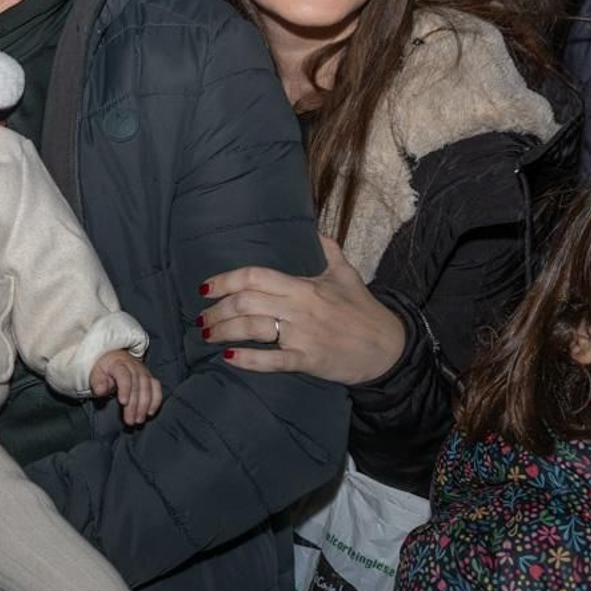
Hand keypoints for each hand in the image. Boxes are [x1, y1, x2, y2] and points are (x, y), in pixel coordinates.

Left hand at [89, 348, 162, 424]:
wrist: (114, 359)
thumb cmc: (104, 370)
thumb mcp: (96, 374)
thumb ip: (98, 382)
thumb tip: (101, 390)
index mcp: (118, 364)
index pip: (124, 375)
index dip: (125, 388)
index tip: (123, 402)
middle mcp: (133, 366)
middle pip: (136, 385)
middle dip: (134, 404)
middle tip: (130, 420)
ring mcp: (143, 371)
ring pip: (148, 387)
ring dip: (145, 405)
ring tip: (138, 420)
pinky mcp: (150, 377)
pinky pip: (156, 388)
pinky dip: (155, 400)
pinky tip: (150, 412)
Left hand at [198, 235, 407, 384]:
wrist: (388, 347)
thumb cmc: (363, 310)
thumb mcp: (345, 274)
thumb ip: (327, 249)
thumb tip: (313, 229)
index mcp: (304, 285)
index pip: (256, 276)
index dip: (225, 280)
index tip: (205, 288)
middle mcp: (300, 308)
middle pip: (246, 302)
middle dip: (217, 309)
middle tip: (201, 318)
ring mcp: (303, 335)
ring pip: (253, 329)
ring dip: (224, 332)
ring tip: (208, 336)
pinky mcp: (309, 361)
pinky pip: (273, 361)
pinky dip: (248, 360)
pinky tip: (229, 360)